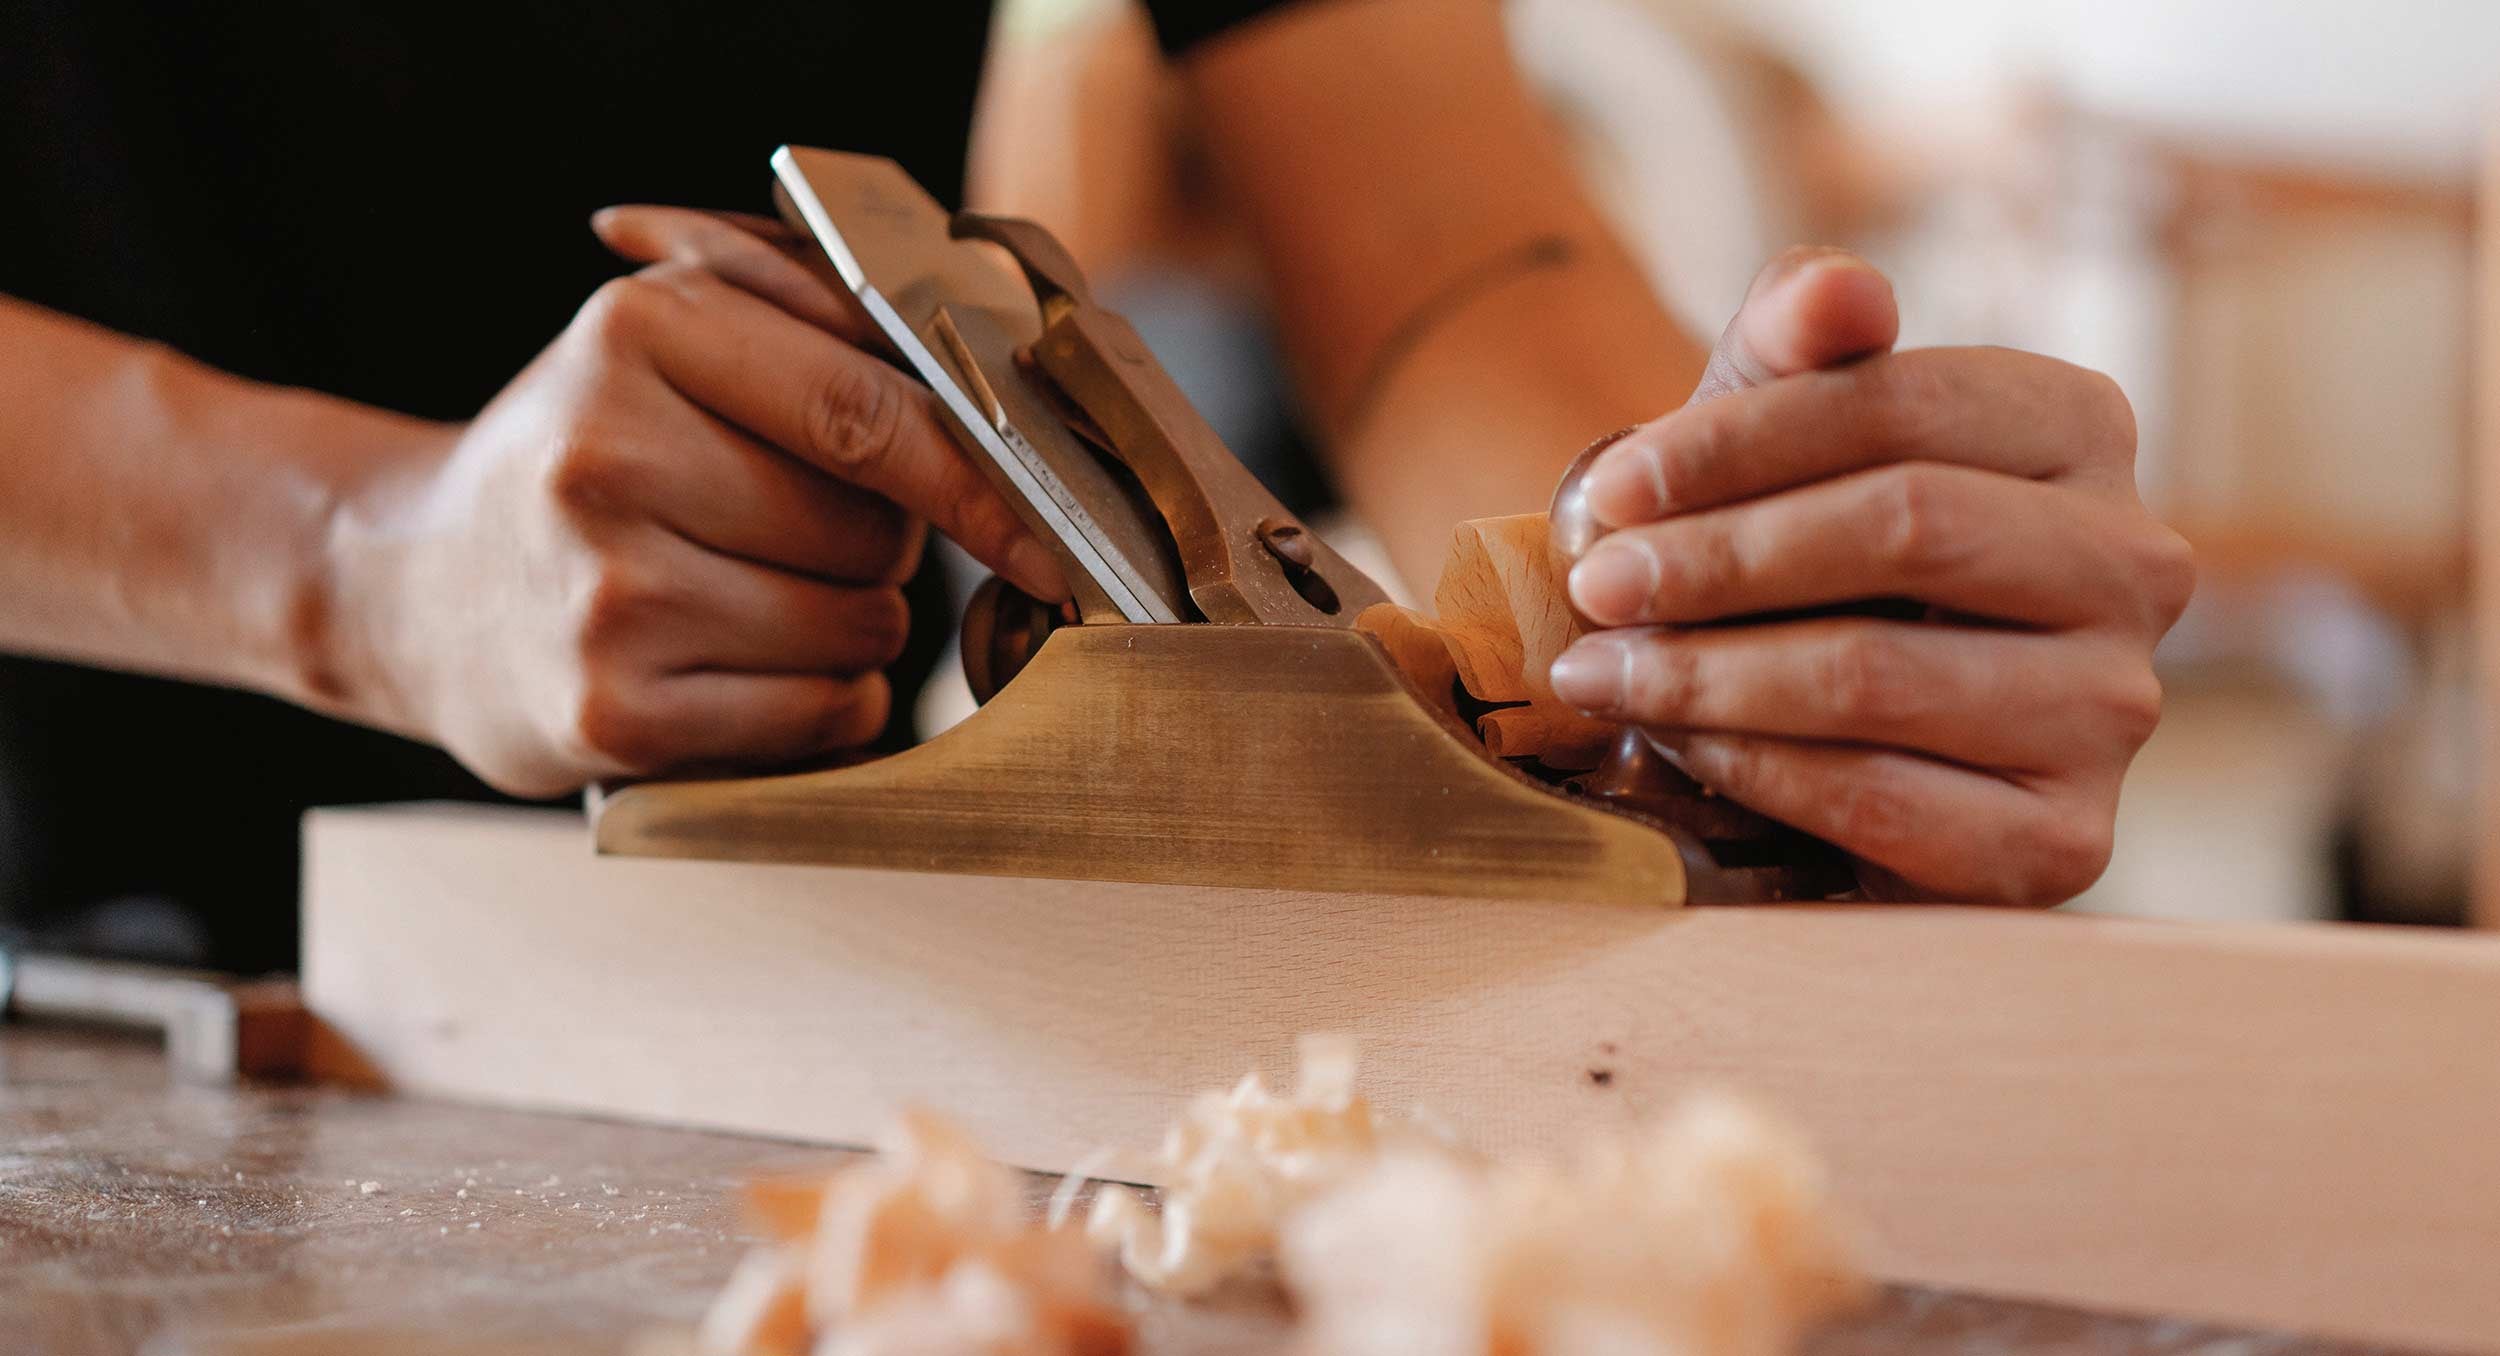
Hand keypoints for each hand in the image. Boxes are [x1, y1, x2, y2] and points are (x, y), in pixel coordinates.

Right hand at [327, 210, 1065, 796]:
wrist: (412, 586)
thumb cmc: (580, 456)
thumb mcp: (664, 336)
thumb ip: (815, 314)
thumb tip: (990, 361)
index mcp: (639, 333)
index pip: (869, 411)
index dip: (980, 477)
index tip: (1047, 528)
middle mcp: (611, 459)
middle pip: (873, 530)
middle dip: (880, 544)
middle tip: (788, 533)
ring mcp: (608, 595)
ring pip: (860, 627)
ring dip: (849, 625)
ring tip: (748, 597)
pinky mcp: (615, 713)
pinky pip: (820, 712)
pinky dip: (818, 700)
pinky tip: (737, 668)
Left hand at [1546, 249, 2193, 904]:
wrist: (1802, 720)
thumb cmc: (1788, 550)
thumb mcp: (1771, 430)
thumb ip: (1794, 338)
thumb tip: (1838, 290)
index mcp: (2080, 429)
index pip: (1904, 403)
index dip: (1738, 442)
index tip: (1610, 487)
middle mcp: (2134, 563)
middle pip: (1905, 524)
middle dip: (1718, 559)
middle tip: (1593, 587)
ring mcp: (2114, 709)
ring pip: (1878, 673)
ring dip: (1707, 674)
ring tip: (1600, 672)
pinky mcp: (2064, 842)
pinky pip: (1880, 798)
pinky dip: (1753, 768)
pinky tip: (1677, 744)